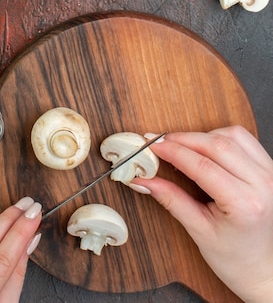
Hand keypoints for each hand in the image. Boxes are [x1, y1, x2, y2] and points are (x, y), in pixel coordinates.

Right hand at [130, 127, 272, 302]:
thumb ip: (171, 200)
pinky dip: (221, 137)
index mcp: (245, 204)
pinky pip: (244, 139)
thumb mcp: (199, 232)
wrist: (264, 269)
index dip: (173, 151)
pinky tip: (206, 147)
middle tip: (160, 142)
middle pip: (216, 145)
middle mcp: (263, 184)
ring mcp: (270, 174)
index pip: (202, 166)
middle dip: (183, 139)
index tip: (153, 145)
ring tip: (182, 147)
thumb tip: (144, 180)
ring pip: (231, 136)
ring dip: (203, 136)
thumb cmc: (236, 258)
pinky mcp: (270, 167)